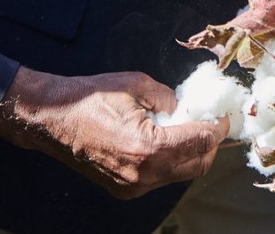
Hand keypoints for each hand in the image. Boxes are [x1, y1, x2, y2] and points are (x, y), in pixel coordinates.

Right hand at [0, 67, 225, 198]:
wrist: (53, 119)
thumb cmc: (90, 96)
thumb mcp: (136, 84)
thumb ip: (169, 97)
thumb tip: (187, 108)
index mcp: (148, 147)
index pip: (200, 141)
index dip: (216, 127)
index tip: (222, 115)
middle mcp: (143, 174)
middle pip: (197, 165)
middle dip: (209, 143)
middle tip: (209, 122)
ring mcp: (134, 187)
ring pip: (180, 174)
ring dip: (190, 153)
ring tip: (184, 128)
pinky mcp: (125, 190)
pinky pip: (160, 178)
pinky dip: (170, 161)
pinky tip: (163, 140)